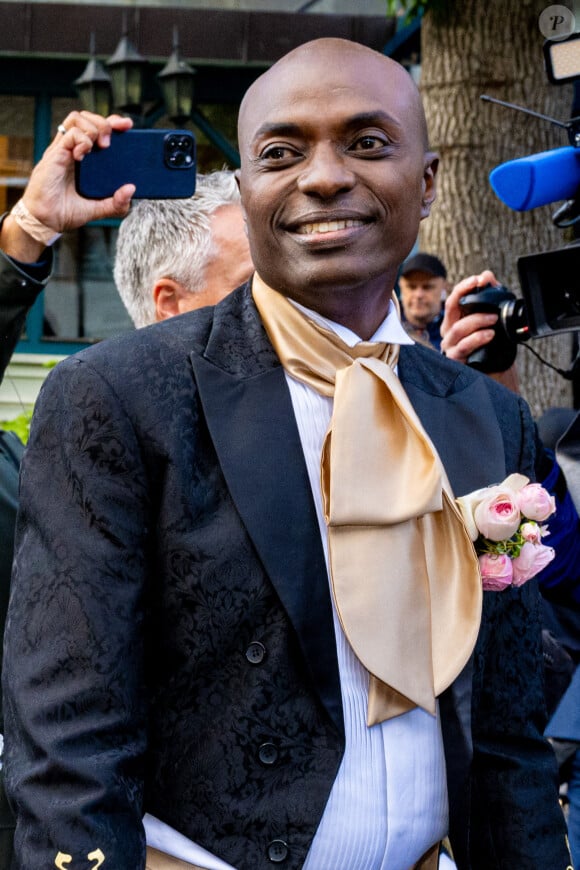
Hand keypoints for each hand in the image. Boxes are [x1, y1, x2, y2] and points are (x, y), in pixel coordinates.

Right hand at [2, 111, 135, 260]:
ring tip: (101, 147)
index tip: (127, 126)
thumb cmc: (66, 212)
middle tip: (111, 143)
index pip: (97, 128)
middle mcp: (73, 149)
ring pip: (76, 118)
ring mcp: (63, 150)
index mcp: (84, 158)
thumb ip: (116, 203)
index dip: (112, 122)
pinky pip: (70, 134)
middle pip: (87, 117)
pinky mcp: (55, 154)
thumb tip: (132, 189)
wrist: (46, 221)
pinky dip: (82, 140)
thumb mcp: (98, 209)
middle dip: (105, 122)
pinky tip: (83, 156)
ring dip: (93, 128)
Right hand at [440, 269, 499, 362]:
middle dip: (466, 295)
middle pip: (450, 307)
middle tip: (485, 290)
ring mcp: (450, 345)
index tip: (478, 280)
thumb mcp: (491, 316)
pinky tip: (490, 334)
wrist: (495, 368)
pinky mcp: (455, 359)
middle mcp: (448, 331)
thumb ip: (489, 296)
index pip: (453, 298)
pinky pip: (464, 346)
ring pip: (459, 328)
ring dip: (478, 320)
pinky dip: (477, 338)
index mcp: (454, 320)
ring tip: (494, 318)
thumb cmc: (489, 343)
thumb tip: (487, 275)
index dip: (463, 287)